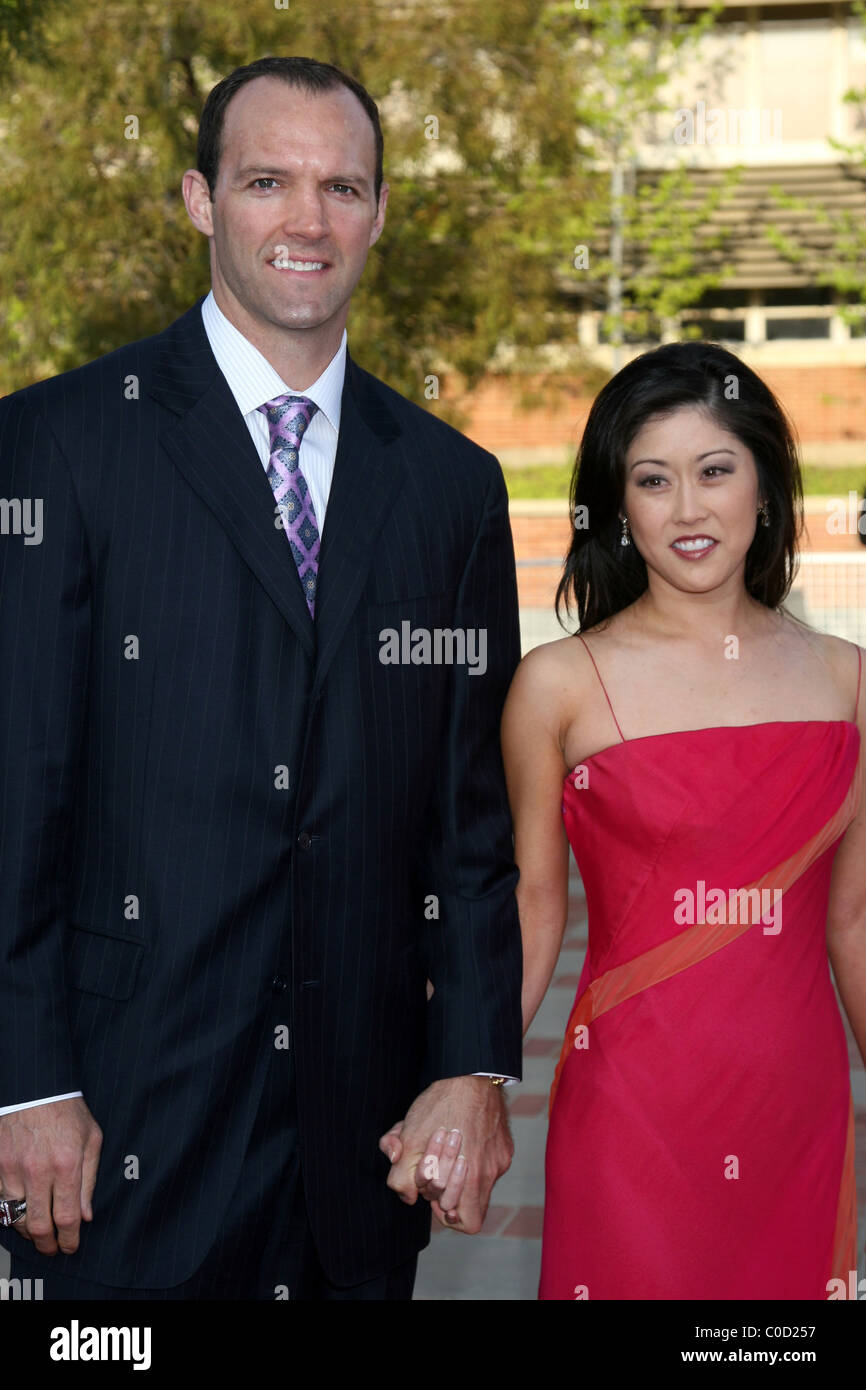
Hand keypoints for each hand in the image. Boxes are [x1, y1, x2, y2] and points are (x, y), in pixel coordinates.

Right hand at [0, 1098, 102, 1254]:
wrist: (35, 1088)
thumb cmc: (66, 1111)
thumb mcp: (91, 1139)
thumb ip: (89, 1179)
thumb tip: (86, 1215)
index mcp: (67, 1164)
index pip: (68, 1217)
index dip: (69, 1239)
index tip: (70, 1246)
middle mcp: (38, 1171)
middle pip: (38, 1226)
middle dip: (46, 1244)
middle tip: (52, 1248)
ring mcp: (12, 1169)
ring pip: (15, 1217)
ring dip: (27, 1231)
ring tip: (37, 1232)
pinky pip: (0, 1201)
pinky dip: (10, 1211)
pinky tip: (20, 1211)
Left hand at [379, 1076, 511, 1232]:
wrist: (470, 1071)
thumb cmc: (440, 1104)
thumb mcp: (409, 1138)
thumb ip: (401, 1176)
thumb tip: (409, 1196)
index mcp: (471, 1177)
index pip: (467, 1223)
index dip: (446, 1212)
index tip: (434, 1190)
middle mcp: (491, 1172)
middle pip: (471, 1204)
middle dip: (448, 1190)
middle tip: (435, 1168)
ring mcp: (500, 1159)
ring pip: (480, 1184)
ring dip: (458, 1173)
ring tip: (445, 1149)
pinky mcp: (505, 1146)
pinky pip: (489, 1164)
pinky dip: (473, 1157)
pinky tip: (460, 1135)